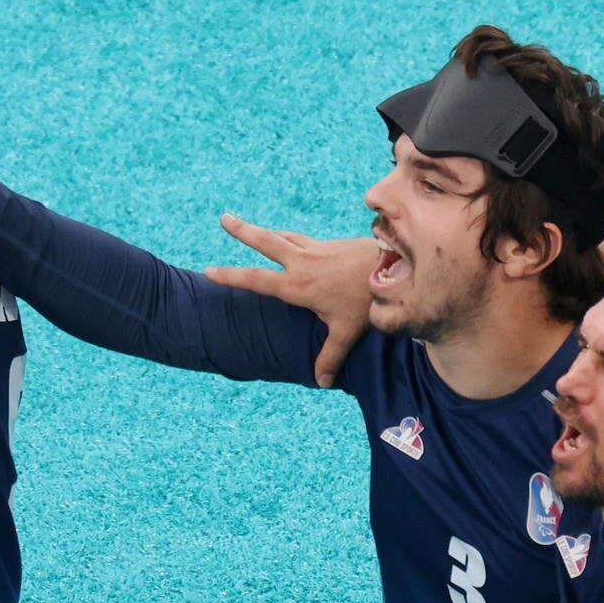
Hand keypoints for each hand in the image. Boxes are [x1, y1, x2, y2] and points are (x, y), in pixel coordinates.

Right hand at [203, 216, 375, 387]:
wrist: (394, 266)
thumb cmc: (367, 300)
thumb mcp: (346, 332)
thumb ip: (331, 356)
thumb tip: (322, 383)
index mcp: (297, 286)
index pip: (256, 280)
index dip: (230, 276)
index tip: (209, 271)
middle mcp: (301, 263)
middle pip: (265, 242)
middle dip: (242, 231)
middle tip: (223, 218)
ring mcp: (315, 250)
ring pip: (283, 236)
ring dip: (265, 232)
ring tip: (249, 227)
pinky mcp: (329, 244)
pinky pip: (302, 239)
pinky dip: (289, 238)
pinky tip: (290, 241)